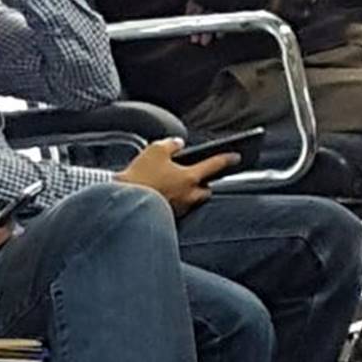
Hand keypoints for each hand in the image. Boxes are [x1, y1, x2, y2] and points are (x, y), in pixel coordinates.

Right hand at [116, 138, 231, 215]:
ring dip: (190, 192)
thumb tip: (178, 144)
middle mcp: (189, 195)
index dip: (227, 158)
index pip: (215, 165)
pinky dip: (177, 201)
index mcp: (190, 177)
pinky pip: (179, 208)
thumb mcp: (155, 151)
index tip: (237, 156)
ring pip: (193, 200)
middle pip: (206, 189)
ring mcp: (180, 209)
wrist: (124, 202)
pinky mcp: (169, 218)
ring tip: (178, 184)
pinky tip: (164, 196)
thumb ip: (171, 144)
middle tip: (196, 174)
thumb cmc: (139, 177)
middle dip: (205, 182)